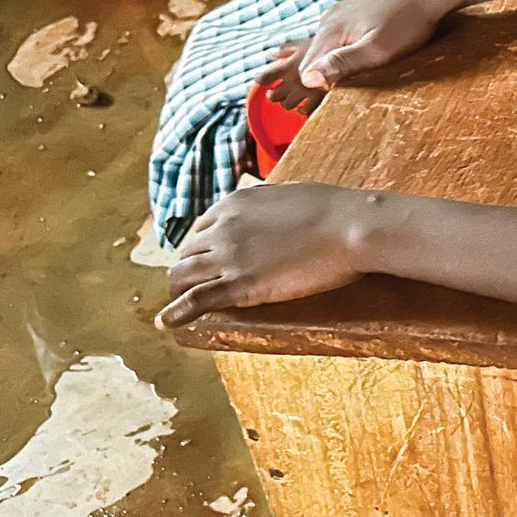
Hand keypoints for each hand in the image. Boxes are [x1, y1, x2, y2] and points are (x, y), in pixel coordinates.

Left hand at [157, 184, 367, 327]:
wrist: (350, 228)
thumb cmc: (333, 210)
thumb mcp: (289, 195)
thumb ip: (267, 205)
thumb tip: (266, 211)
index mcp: (234, 204)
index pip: (202, 227)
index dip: (202, 246)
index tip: (207, 258)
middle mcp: (223, 228)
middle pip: (188, 252)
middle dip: (190, 267)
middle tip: (196, 283)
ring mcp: (228, 256)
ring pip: (183, 275)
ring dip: (179, 289)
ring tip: (179, 302)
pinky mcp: (239, 284)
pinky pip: (195, 300)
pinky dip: (176, 313)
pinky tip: (167, 322)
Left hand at [254, 42, 327, 112]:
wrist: (346, 50)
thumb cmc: (326, 46)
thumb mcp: (303, 43)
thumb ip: (286, 49)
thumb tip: (271, 54)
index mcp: (286, 65)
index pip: (263, 78)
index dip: (262, 79)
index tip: (264, 79)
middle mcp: (293, 80)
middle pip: (273, 96)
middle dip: (275, 94)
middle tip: (281, 90)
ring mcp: (305, 91)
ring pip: (287, 105)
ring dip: (289, 102)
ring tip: (295, 97)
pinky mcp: (319, 99)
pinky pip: (305, 111)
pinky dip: (304, 109)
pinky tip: (308, 103)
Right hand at [294, 0, 454, 88]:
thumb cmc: (408, 21)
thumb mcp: (377, 50)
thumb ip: (341, 64)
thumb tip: (307, 79)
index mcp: (329, 30)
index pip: (306, 70)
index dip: (320, 88)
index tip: (342, 97)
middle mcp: (329, 19)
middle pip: (316, 58)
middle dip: (331, 75)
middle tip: (360, 81)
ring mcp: (342, 12)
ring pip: (330, 47)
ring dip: (343, 62)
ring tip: (369, 66)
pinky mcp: (356, 9)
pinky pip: (343, 36)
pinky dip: (352, 48)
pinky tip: (373, 49)